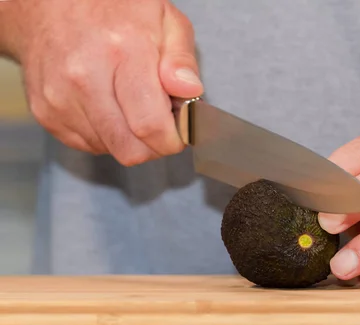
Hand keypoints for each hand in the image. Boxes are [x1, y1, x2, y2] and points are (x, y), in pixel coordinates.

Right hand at [11, 0, 202, 165]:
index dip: (172, 140)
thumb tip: (189, 91)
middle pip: (130, 149)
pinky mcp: (45, 112)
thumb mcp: (164, 19)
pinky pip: (88, 145)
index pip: (150, 126)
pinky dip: (105, 135)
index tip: (179, 132)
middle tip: (160, 122)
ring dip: (129, 139)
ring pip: (110, 150)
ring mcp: (60, 97)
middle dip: (153, 146)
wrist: (49, 4)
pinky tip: (109, 107)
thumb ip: (182, 59)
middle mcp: (84, 77)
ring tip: (131, 106)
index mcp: (122, 52)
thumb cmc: (113, 10)